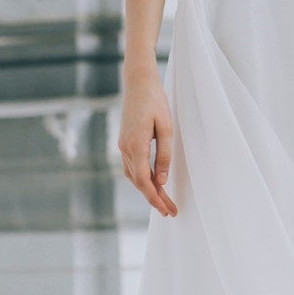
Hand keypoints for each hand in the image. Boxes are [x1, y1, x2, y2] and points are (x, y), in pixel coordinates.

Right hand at [118, 74, 176, 216]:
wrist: (138, 83)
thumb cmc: (155, 101)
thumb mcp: (166, 127)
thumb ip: (164, 155)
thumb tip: (162, 180)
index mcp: (136, 145)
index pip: (145, 181)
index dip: (155, 198)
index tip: (167, 210)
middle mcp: (125, 148)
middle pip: (140, 182)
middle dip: (155, 199)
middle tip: (171, 212)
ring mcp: (123, 145)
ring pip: (134, 176)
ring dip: (148, 190)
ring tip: (164, 201)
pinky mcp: (124, 142)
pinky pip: (131, 167)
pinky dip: (141, 179)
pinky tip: (152, 184)